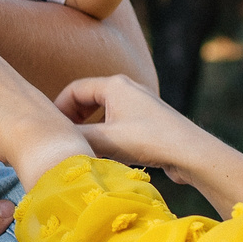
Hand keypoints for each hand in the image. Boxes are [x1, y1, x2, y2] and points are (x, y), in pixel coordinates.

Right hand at [56, 71, 242, 216]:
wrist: (191, 153)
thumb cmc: (150, 140)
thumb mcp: (107, 141)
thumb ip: (77, 139)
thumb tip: (52, 146)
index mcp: (115, 85)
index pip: (75, 90)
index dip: (58, 108)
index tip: (51, 130)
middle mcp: (127, 89)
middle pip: (88, 100)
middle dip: (73, 119)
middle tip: (63, 139)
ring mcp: (139, 105)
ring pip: (103, 114)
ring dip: (90, 130)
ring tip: (82, 149)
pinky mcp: (149, 121)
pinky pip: (118, 124)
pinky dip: (106, 136)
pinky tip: (105, 156)